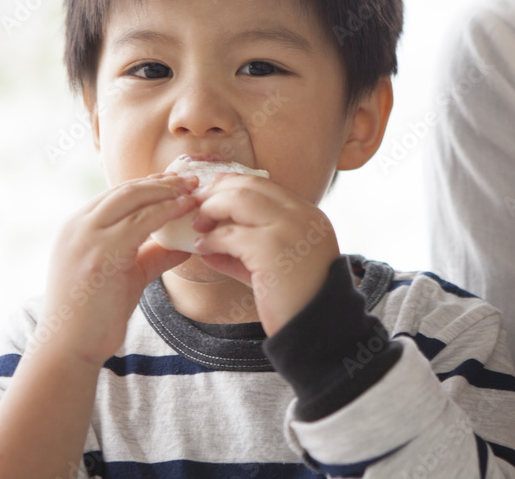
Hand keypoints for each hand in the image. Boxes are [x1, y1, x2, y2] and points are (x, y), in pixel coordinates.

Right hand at [41, 173, 198, 366]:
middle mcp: (78, 225)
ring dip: (167, 191)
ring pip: (133, 198)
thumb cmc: (95, 314)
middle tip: (191, 179)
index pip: (117, 194)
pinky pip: (140, 221)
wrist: (70, 346)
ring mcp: (87, 236)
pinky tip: (185, 209)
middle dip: (162, 182)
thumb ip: (150, 255)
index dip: (149, 184)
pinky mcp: (101, 252)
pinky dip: (166, 211)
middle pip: (126, 190)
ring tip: (193, 190)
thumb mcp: (125, 274)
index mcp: (77, 226)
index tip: (175, 181)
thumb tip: (182, 246)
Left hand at [189, 173, 339, 335]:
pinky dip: (211, 239)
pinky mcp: (271, 250)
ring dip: (211, 209)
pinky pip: (231, 234)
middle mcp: (302, 216)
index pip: (266, 184)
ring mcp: (288, 230)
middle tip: (197, 206)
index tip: (212, 191)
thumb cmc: (296, 302)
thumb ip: (244, 252)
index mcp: (309, 215)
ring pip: (240, 199)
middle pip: (251, 185)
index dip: (233, 183)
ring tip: (198, 227)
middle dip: (217, 191)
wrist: (318, 331)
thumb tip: (207, 245)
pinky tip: (203, 249)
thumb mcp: (273, 268)